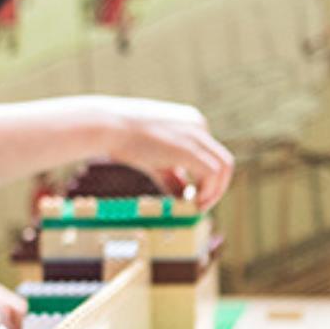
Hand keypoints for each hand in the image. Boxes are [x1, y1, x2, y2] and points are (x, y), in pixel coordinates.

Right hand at [103, 97, 233, 209]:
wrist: (106, 125)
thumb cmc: (121, 138)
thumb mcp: (153, 155)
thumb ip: (171, 173)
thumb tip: (182, 194)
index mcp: (191, 120)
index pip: (211, 154)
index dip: (206, 179)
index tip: (190, 196)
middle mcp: (198, 123)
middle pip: (223, 162)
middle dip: (215, 188)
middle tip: (198, 206)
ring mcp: (195, 134)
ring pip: (224, 168)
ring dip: (214, 193)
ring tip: (196, 207)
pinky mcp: (188, 148)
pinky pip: (213, 174)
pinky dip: (207, 192)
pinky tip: (191, 202)